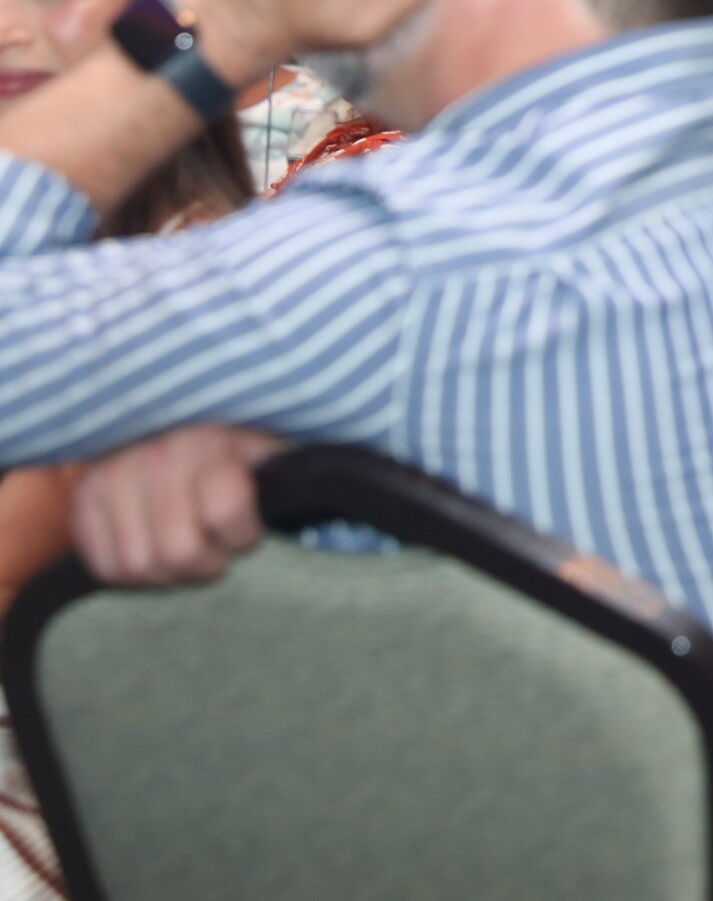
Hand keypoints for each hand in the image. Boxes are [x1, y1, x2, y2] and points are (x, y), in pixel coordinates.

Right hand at [70, 425, 284, 586]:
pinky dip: (131, 572)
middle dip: (206, 563)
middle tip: (215, 550)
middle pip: (178, 552)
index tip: (247, 530)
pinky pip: (103, 565)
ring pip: (139, 566)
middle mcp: (157, 456)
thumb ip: (297, 469)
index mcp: (213, 441)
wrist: (170, 411)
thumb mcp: (274, 442)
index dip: (242, 534)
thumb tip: (359, 489)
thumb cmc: (237, 440)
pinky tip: (153, 551)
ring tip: (185, 549)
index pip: (226, 510)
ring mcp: (112, 477)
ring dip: (168, 572)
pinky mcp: (82, 498)